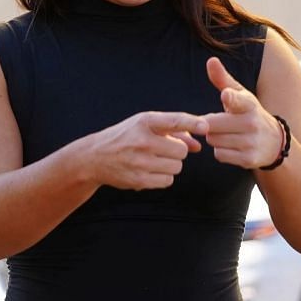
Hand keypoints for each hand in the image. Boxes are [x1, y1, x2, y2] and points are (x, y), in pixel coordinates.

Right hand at [86, 111, 207, 189]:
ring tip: (154, 159)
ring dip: (171, 165)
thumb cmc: (127, 137)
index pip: (174, 121)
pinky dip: (163, 177)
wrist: (95, 157)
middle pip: (181, 151)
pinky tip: (150, 170)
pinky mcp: (138, 180)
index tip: (205, 127)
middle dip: (176, 151)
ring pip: (177, 167)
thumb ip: (175, 132)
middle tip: (162, 149)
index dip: (192, 123)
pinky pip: (168, 180)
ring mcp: (140, 162)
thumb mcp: (146, 126)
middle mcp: (142, 141)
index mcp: (145, 122)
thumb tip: (198, 146)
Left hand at [204, 57, 284, 167]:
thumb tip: (211, 60)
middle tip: (219, 124)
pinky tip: (231, 147)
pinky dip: (221, 152)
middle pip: (211, 125)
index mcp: (249, 104)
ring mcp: (251, 142)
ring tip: (226, 134)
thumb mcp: (241, 95)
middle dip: (210, 125)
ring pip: (213, 140)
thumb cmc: (249, 113)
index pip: (238, 100)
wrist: (275, 143)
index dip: (230, 98)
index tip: (225, 95)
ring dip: (214, 138)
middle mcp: (251, 123)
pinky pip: (219, 155)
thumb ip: (223, 79)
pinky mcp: (248, 159)